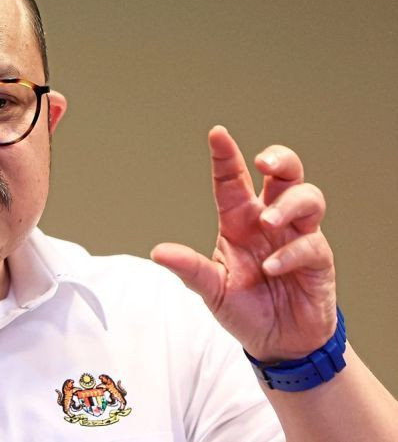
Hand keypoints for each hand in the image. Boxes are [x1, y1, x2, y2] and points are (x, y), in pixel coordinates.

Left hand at [151, 126, 336, 361]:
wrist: (278, 343)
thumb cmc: (245, 308)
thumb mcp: (211, 289)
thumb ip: (189, 269)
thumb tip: (158, 252)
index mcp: (239, 222)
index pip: (233, 181)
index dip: (226, 156)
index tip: (217, 134)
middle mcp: (269, 222)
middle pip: (284, 174)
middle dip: (279, 159)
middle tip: (264, 162)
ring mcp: (297, 237)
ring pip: (307, 197)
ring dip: (288, 204)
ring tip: (268, 222)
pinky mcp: (318, 260)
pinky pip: (311, 244)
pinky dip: (292, 252)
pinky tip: (273, 266)